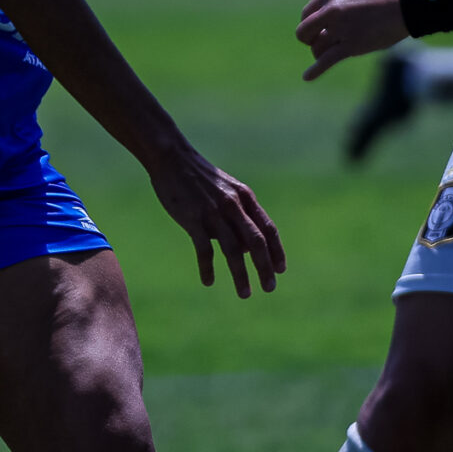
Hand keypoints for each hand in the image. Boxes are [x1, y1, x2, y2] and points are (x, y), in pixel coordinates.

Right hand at [147, 142, 283, 297]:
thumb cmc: (199, 177)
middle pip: (256, 242)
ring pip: (234, 250)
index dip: (276, 250)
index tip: (280, 269)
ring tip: (245, 293)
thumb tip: (246, 249)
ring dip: (241, 275)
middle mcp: (233, 205)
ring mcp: (213, 212)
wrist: (172, 158)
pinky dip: (208, 268)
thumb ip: (238, 215)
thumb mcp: (226, 190)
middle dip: (265, 267)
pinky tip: (209, 281)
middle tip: (270, 287)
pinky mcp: (193, 218)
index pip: (267, 228)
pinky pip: (205, 250)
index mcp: (244, 197)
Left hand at [296, 0, 406, 80]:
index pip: (305, 16)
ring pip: (316, 48)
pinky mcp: (351, 45)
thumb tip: (319, 34)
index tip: (322, 32)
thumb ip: (333, 10)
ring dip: (321, 54)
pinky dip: (315, 71)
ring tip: (334, 53)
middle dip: (310, 41)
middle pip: (304, 33)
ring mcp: (341, 28)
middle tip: (323, 44)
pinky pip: (326, 60)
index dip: (311, 27)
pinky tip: (307, 77)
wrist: (403, 7)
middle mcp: (332, 10)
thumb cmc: (380, 4)